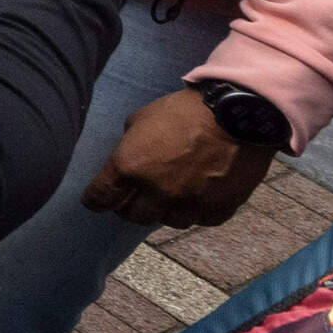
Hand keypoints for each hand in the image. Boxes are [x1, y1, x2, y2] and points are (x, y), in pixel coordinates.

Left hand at [86, 89, 274, 228]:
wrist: (237, 115)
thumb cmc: (183, 110)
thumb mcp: (141, 119)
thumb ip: (130, 145)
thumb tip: (129, 157)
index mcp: (129, 166)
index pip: (100, 198)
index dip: (95, 201)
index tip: (96, 201)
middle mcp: (156, 191)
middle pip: (132, 216)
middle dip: (128, 208)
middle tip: (132, 200)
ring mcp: (188, 203)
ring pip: (168, 221)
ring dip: (164, 211)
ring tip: (167, 198)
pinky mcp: (218, 208)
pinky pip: (200, 220)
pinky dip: (196, 212)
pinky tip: (196, 200)